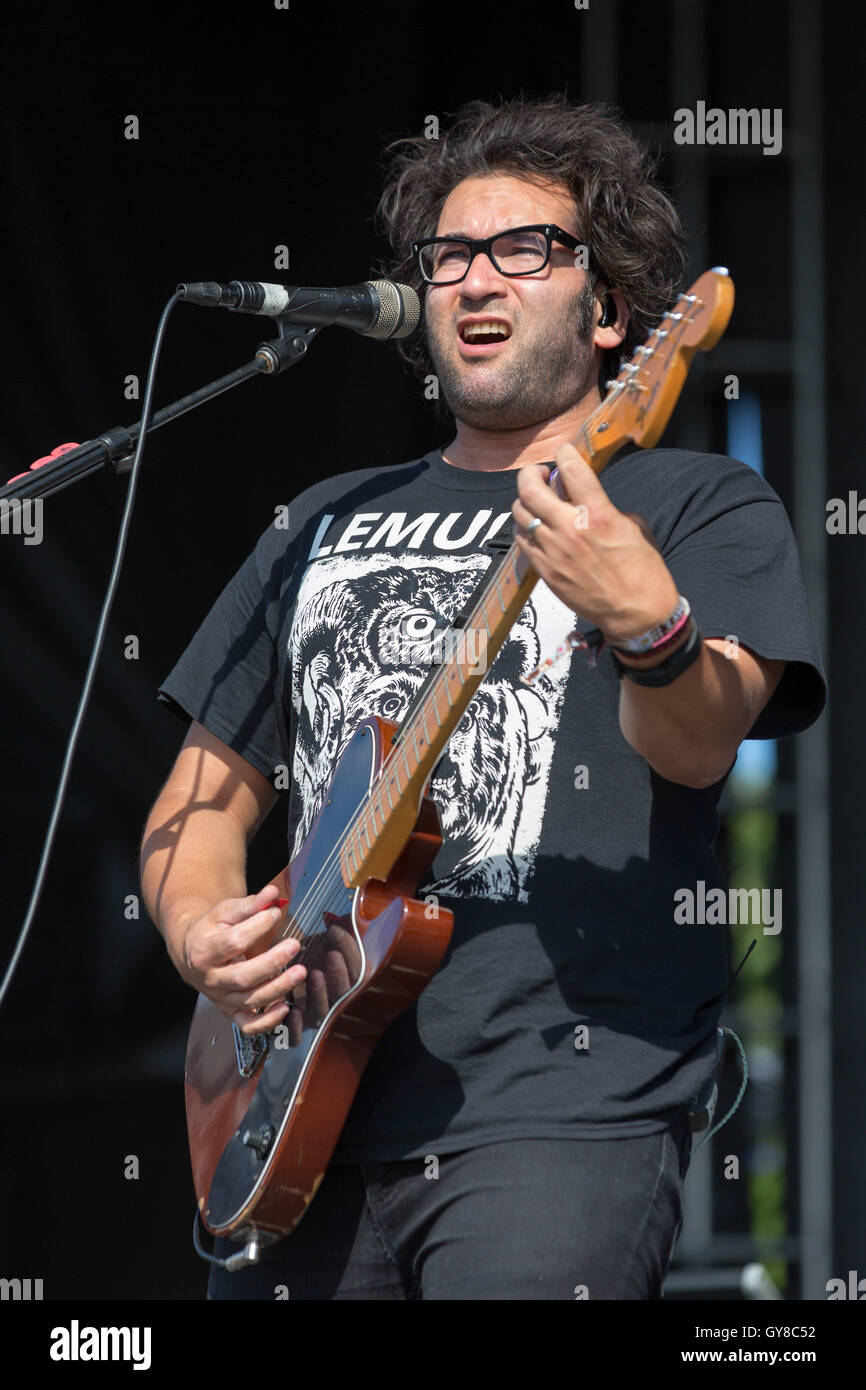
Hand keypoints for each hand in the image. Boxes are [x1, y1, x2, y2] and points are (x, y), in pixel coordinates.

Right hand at [178, 884, 306, 1035]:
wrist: (191, 952)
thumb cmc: (210, 930)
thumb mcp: (224, 912)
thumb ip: (249, 904)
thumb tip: (272, 894)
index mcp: (204, 951)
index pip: (234, 942)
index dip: (257, 927)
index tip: (274, 914)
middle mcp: (211, 979)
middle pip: (243, 976)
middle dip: (272, 962)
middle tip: (294, 945)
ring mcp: (221, 998)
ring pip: (249, 1001)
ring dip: (278, 988)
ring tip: (299, 972)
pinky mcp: (231, 1011)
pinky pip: (248, 1025)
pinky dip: (267, 1021)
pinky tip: (285, 1006)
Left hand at [512, 441, 679, 640]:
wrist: (636, 613)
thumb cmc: (642, 571)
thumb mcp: (634, 528)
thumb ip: (606, 507)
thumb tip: (587, 499)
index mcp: (598, 515)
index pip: (570, 469)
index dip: (564, 454)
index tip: (564, 453)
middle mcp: (570, 530)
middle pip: (530, 488)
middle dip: (531, 473)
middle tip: (540, 474)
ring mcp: (552, 551)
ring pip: (520, 513)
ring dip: (526, 500)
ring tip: (537, 502)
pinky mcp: (544, 571)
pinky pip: (521, 540)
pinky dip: (524, 527)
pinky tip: (536, 527)